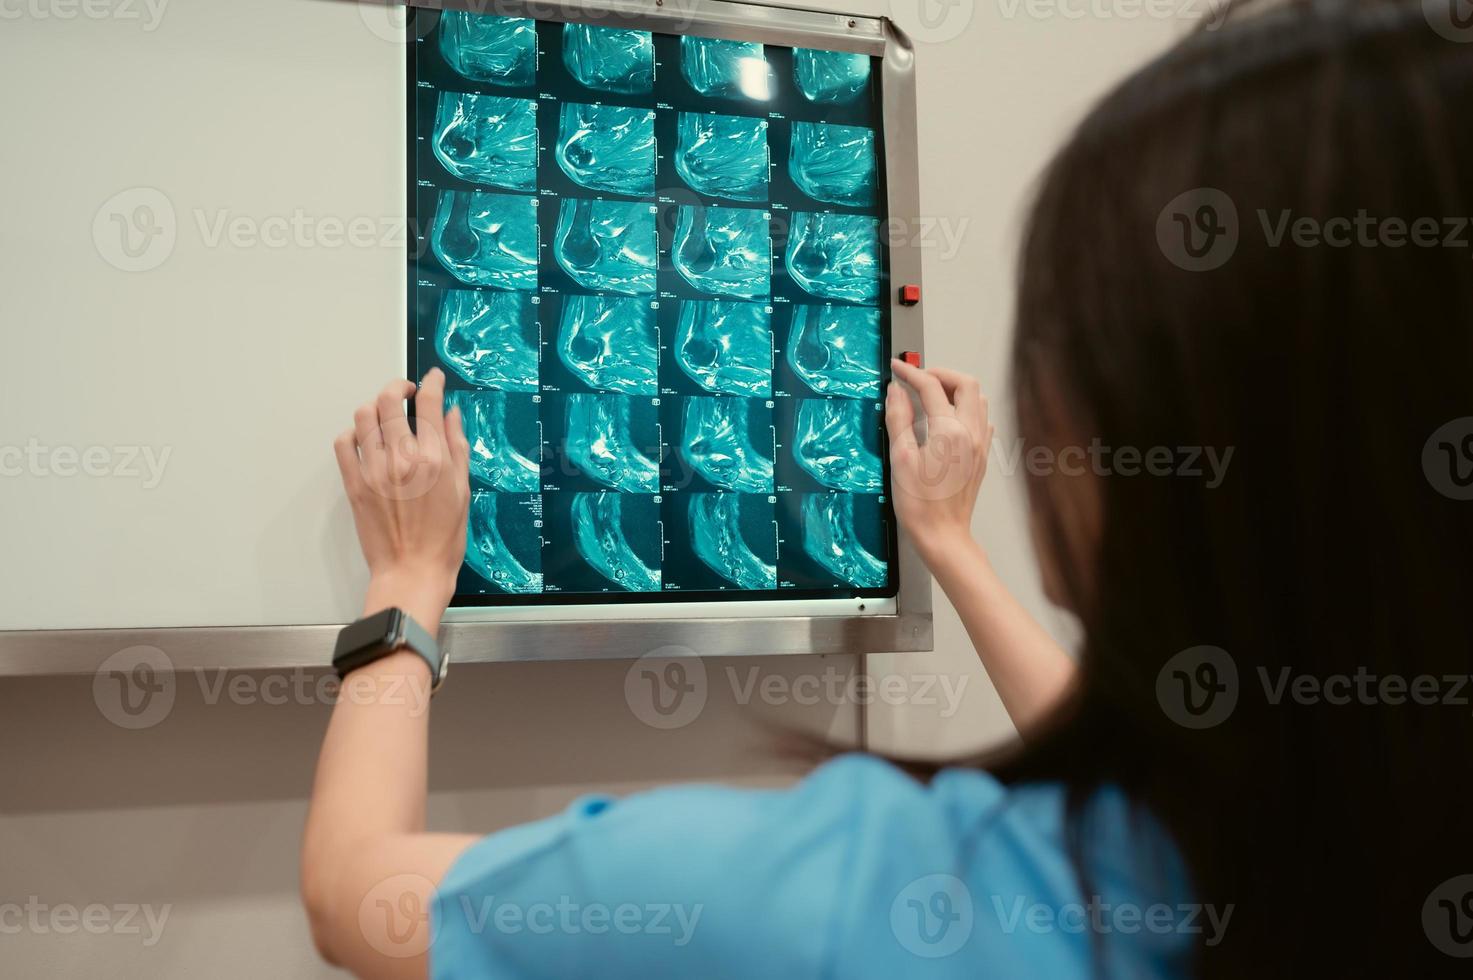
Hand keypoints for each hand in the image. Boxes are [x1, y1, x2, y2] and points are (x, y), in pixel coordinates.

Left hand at [333, 369, 469, 627]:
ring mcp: (374, 470)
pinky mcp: (354, 484)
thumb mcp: (462, 491)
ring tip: (385, 414)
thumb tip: (451, 415)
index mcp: (434, 459)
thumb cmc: (443, 539)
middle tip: (406, 392)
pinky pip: (344, 443)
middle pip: (390, 401)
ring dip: (375, 406)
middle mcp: (402, 458)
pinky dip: (353, 432)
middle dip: (399, 388)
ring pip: (364, 416)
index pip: (429, 403)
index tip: (432, 379)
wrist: (412, 572)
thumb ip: (457, 448)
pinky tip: (365, 438)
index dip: (431, 383)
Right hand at [885, 359, 992, 559]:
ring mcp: (981, 444)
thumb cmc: (920, 505)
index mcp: (950, 432)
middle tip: (918, 378)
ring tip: (933, 394)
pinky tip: (949, 418)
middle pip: (966, 383)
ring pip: (978, 399)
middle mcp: (971, 433)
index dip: (911, 373)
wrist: (943, 535)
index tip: (897, 368)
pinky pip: (982, 420)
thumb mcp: (900, 458)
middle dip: (941, 373)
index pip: (931, 387)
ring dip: (956, 389)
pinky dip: (966, 409)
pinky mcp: (982, 456)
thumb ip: (899, 418)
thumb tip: (896, 391)